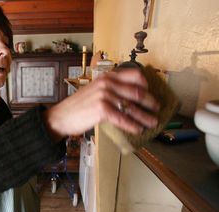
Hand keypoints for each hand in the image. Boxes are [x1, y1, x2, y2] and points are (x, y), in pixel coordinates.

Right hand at [44, 68, 159, 140]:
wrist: (61, 116)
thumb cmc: (79, 106)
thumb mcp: (95, 90)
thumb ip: (111, 89)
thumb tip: (131, 98)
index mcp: (107, 76)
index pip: (135, 75)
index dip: (147, 85)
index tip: (151, 94)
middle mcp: (107, 83)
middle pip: (137, 91)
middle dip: (151, 102)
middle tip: (157, 109)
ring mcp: (104, 95)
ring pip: (132, 106)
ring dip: (145, 116)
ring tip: (152, 122)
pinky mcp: (101, 109)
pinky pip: (122, 118)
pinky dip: (132, 125)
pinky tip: (138, 129)